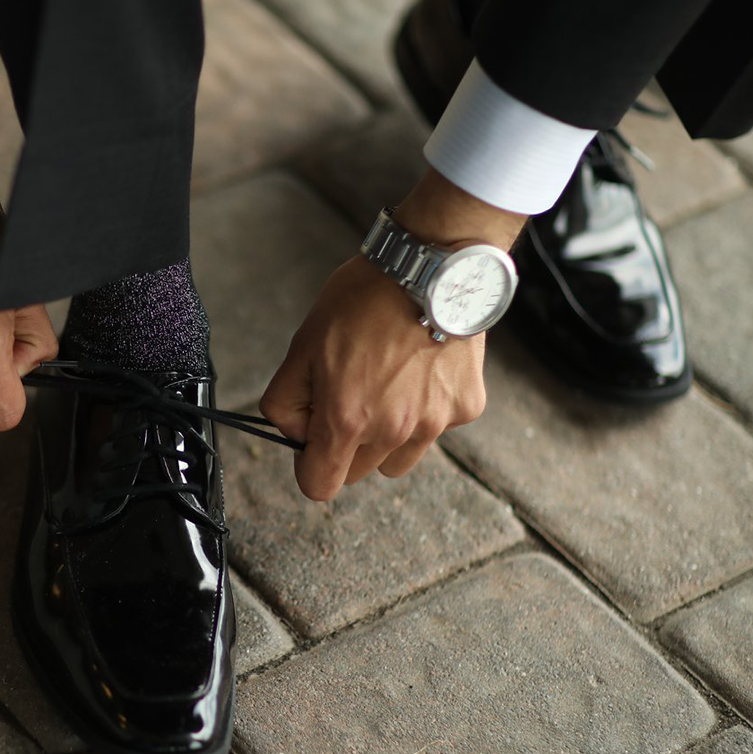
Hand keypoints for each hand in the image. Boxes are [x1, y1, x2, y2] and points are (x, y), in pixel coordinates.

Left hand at [259, 168, 524, 500]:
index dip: (310, 466)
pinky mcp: (466, 407)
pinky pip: (437, 428)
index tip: (313, 440)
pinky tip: (421, 369)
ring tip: (387, 384)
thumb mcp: (303, 344)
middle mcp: (393, 431)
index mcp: (346, 420)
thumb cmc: (363, 300)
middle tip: (350, 394)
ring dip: (387, 436)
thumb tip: (294, 432)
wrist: (431, 267)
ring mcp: (435, 423)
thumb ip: (286, 399)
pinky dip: (426, 409)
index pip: (319, 486)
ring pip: (398, 459)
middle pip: (358, 473)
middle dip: (346, 446)